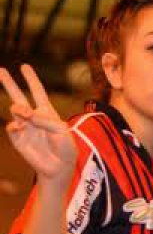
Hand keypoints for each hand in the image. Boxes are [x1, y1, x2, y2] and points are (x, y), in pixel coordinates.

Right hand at [1, 65, 76, 183]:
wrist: (59, 167)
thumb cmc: (65, 148)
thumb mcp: (61, 131)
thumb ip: (44, 119)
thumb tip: (23, 113)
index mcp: (47, 112)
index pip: (38, 92)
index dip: (31, 79)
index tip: (24, 66)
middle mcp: (33, 117)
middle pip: (19, 96)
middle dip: (9, 83)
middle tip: (0, 70)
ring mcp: (24, 126)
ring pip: (14, 109)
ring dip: (17, 107)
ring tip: (22, 111)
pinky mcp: (17, 138)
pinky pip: (11, 127)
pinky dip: (14, 125)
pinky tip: (19, 126)